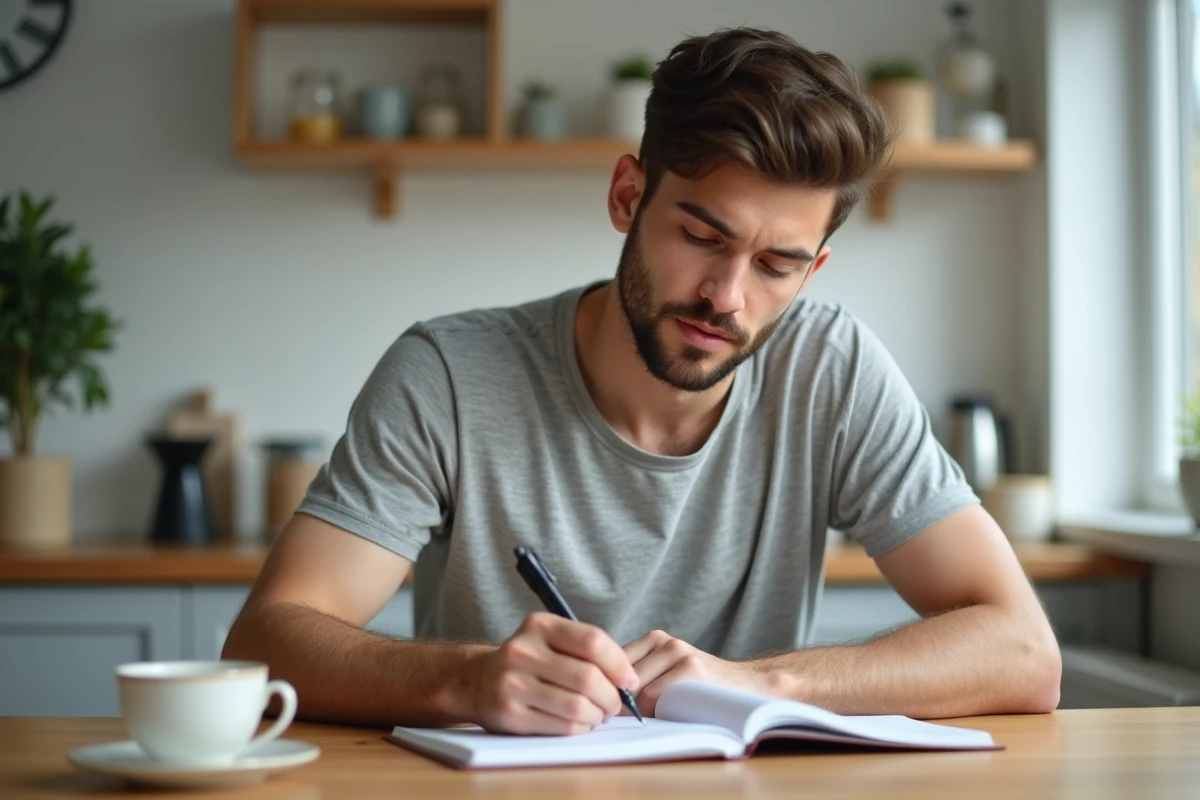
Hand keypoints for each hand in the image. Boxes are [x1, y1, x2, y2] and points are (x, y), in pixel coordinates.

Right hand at [463, 612, 638, 734]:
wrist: (476, 681)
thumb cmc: (528, 662)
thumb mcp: (550, 640)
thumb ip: (586, 650)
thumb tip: (628, 678)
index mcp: (539, 625)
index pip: (592, 641)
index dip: (619, 664)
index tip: (630, 681)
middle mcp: (523, 651)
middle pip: (588, 678)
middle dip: (612, 697)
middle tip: (615, 704)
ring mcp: (513, 684)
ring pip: (577, 706)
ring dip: (597, 715)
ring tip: (597, 714)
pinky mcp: (510, 715)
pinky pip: (562, 726)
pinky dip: (580, 728)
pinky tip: (578, 723)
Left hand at [623, 630, 772, 716]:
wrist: (748, 686)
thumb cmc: (701, 689)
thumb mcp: (667, 673)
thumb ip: (639, 677)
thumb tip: (600, 698)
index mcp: (653, 640)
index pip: (611, 664)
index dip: (608, 689)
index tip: (612, 709)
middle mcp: (663, 641)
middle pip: (620, 678)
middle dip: (620, 703)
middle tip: (628, 721)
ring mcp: (678, 652)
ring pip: (636, 689)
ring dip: (637, 711)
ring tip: (651, 719)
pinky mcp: (691, 668)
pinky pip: (653, 696)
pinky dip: (654, 712)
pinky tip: (666, 717)